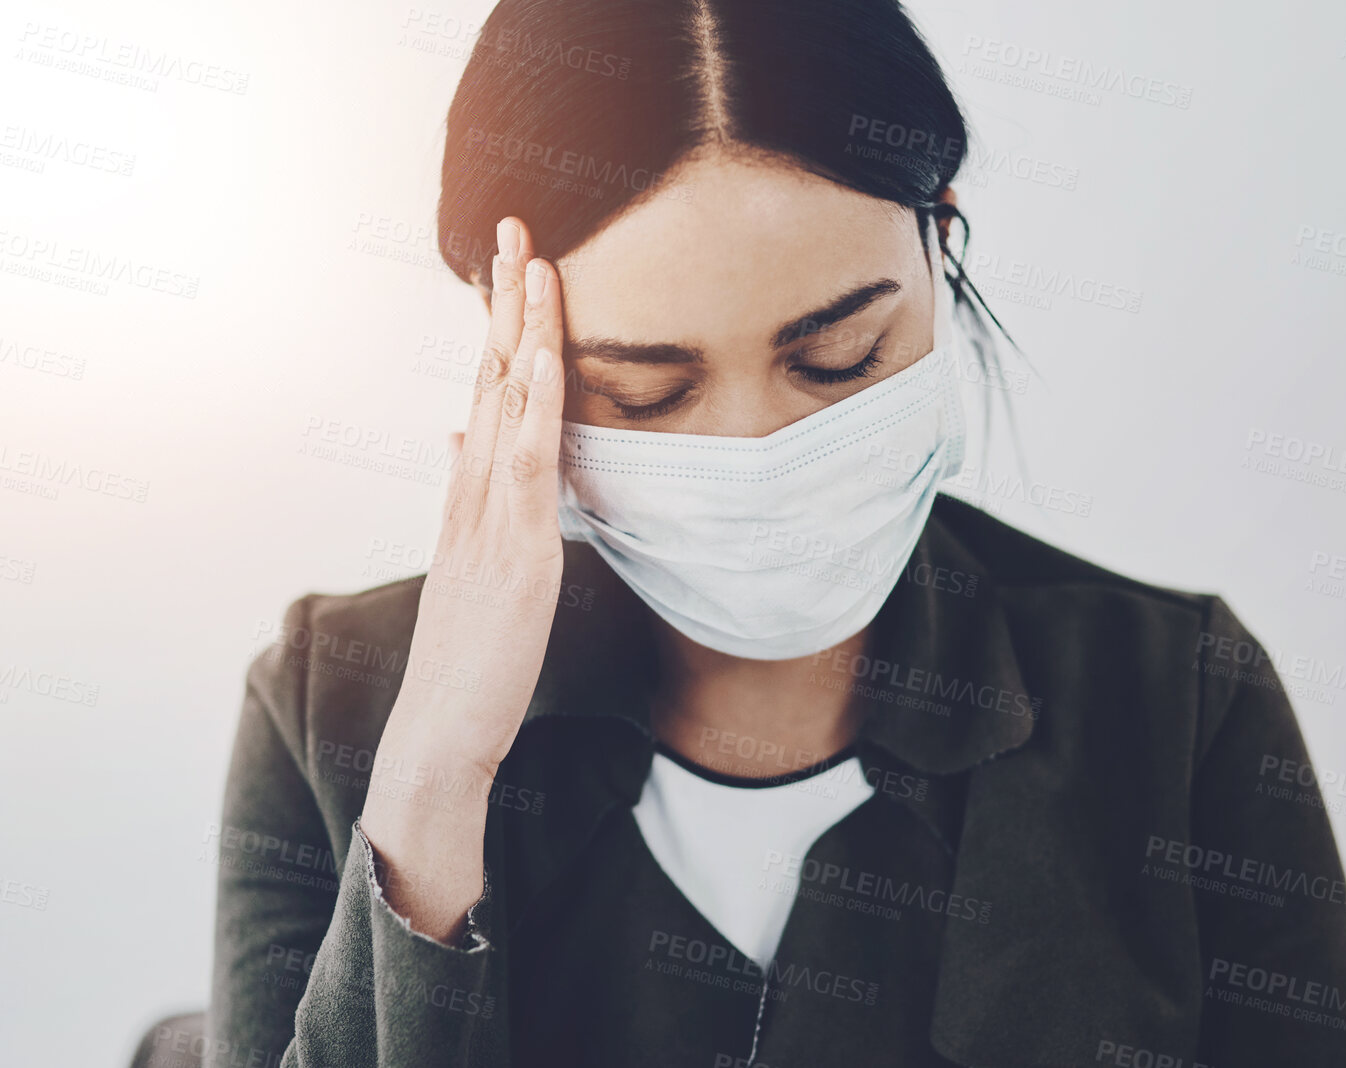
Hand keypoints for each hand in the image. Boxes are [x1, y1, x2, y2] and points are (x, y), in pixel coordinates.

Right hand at [391, 216, 566, 774]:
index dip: (503, 323)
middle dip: (507, 300)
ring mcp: (491, 519)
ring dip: (523, 331)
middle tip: (516, 224)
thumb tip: (460, 435)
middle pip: (493, 376)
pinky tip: (544, 364)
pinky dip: (534, 413)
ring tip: (533, 263)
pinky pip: (525, 470)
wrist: (440, 729)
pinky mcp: (515, 555)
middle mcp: (475, 492)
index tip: (516, 260)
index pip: (489, 388)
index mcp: (472, 493)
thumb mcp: (469, 561)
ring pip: (507, 406)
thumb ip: (467, 493)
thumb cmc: (466, 653)